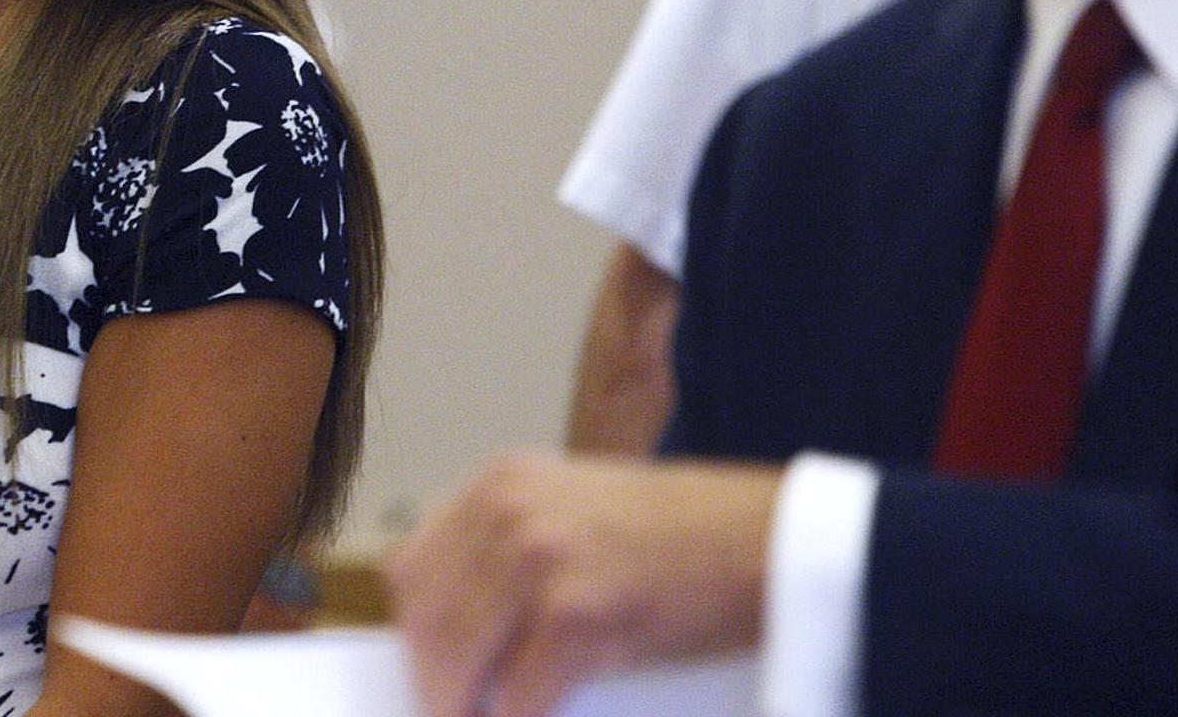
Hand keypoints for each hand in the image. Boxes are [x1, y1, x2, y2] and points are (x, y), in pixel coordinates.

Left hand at [384, 451, 781, 716]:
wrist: (765, 537)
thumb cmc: (682, 532)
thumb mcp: (573, 506)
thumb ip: (508, 544)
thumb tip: (456, 622)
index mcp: (501, 482)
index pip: (412, 567)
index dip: (416, 628)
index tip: (427, 666)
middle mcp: (510, 510)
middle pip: (426, 617)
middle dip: (432, 678)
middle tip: (449, 710)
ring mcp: (541, 558)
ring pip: (459, 659)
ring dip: (464, 706)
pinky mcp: (579, 612)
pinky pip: (520, 693)